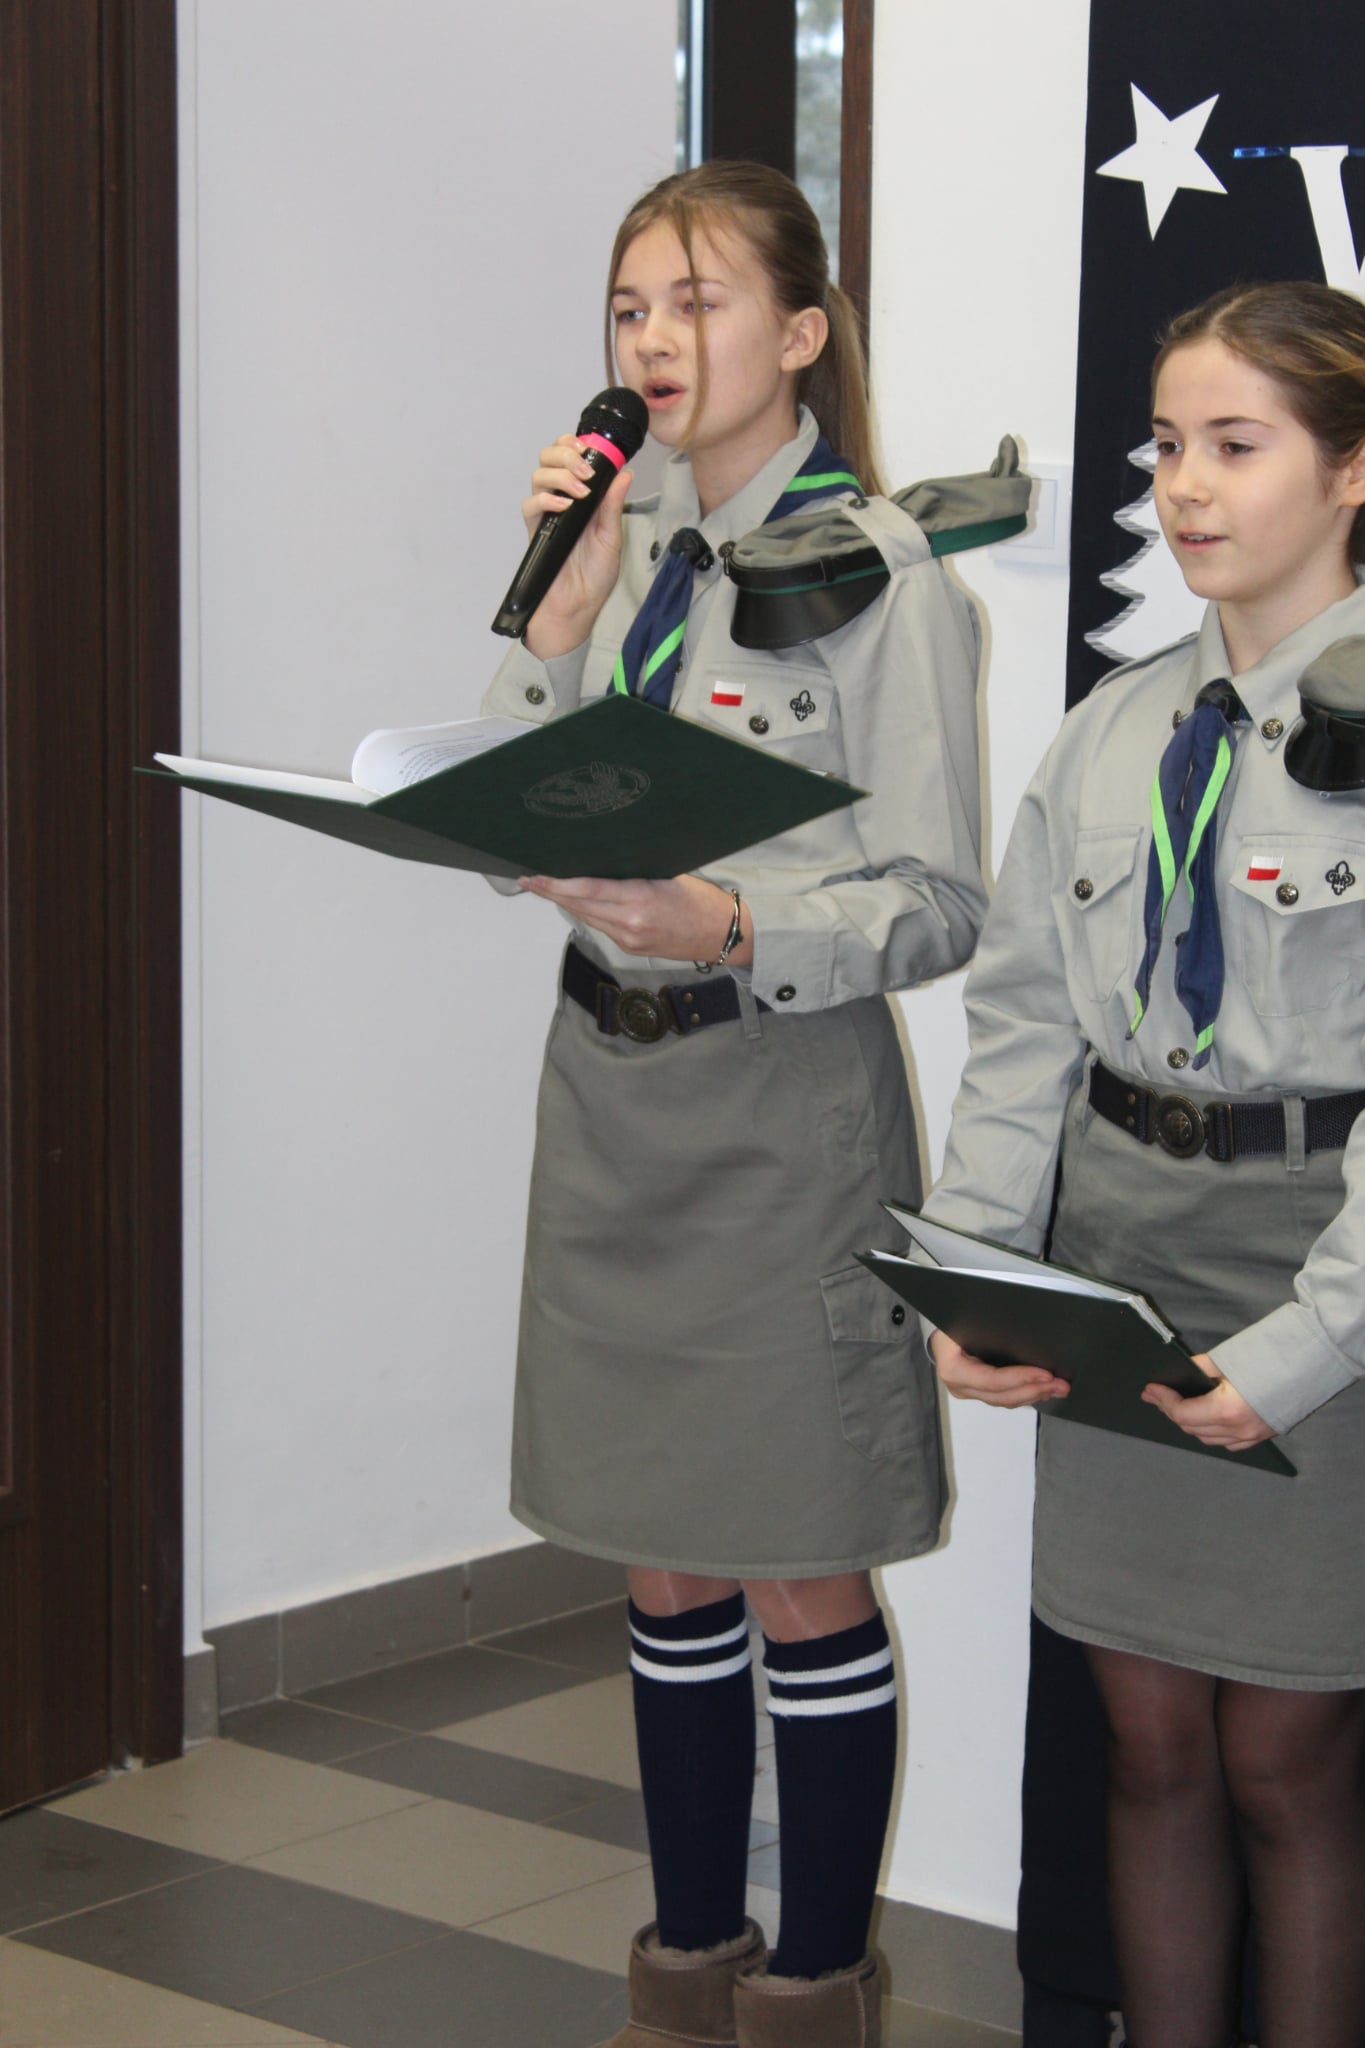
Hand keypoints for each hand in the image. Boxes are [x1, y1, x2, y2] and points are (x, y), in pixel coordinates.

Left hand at [518, 873, 752, 965]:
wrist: (723, 936)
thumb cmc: (702, 901)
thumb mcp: (669, 875)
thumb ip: (634, 871)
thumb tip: (601, 859)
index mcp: (640, 900)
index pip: (588, 889)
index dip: (557, 884)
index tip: (536, 875)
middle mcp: (630, 924)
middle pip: (579, 906)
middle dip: (551, 892)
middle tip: (528, 878)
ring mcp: (628, 939)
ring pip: (586, 917)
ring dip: (564, 902)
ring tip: (542, 887)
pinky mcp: (630, 948)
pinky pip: (600, 926)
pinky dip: (585, 912)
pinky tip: (573, 901)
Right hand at [522, 433, 632, 660]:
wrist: (578, 607)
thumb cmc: (594, 576)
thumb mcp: (612, 537)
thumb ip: (613, 505)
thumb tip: (624, 474)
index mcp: (581, 497)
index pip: (569, 457)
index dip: (574, 444)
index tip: (588, 447)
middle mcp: (561, 500)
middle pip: (549, 458)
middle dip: (566, 454)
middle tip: (585, 471)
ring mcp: (546, 514)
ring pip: (538, 475)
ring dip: (559, 475)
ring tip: (579, 491)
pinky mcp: (535, 531)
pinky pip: (530, 505)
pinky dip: (546, 500)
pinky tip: (564, 507)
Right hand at [929, 1329, 1069, 1407]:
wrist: (938, 1329)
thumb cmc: (952, 1321)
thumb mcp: (966, 1318)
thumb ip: (990, 1326)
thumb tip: (1027, 1328)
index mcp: (953, 1367)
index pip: (991, 1379)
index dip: (1020, 1379)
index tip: (1046, 1374)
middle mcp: (959, 1385)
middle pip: (1001, 1395)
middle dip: (1034, 1390)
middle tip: (1060, 1385)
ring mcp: (968, 1391)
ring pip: (1005, 1400)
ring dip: (1034, 1394)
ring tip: (1058, 1388)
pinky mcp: (979, 1392)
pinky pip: (1004, 1397)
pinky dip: (1025, 1394)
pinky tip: (1043, 1390)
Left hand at [1141, 1354, 1272, 1449]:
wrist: (1311, 1364)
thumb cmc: (1270, 1358)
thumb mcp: (1228, 1359)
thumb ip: (1201, 1368)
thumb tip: (1182, 1371)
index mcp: (1226, 1410)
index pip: (1183, 1413)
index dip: (1163, 1400)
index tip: (1150, 1389)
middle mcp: (1238, 1429)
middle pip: (1192, 1427)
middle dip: (1171, 1410)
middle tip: (1156, 1395)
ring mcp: (1252, 1435)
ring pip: (1209, 1438)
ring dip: (1190, 1423)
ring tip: (1176, 1406)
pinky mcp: (1263, 1435)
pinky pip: (1229, 1442)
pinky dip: (1213, 1433)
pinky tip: (1205, 1420)